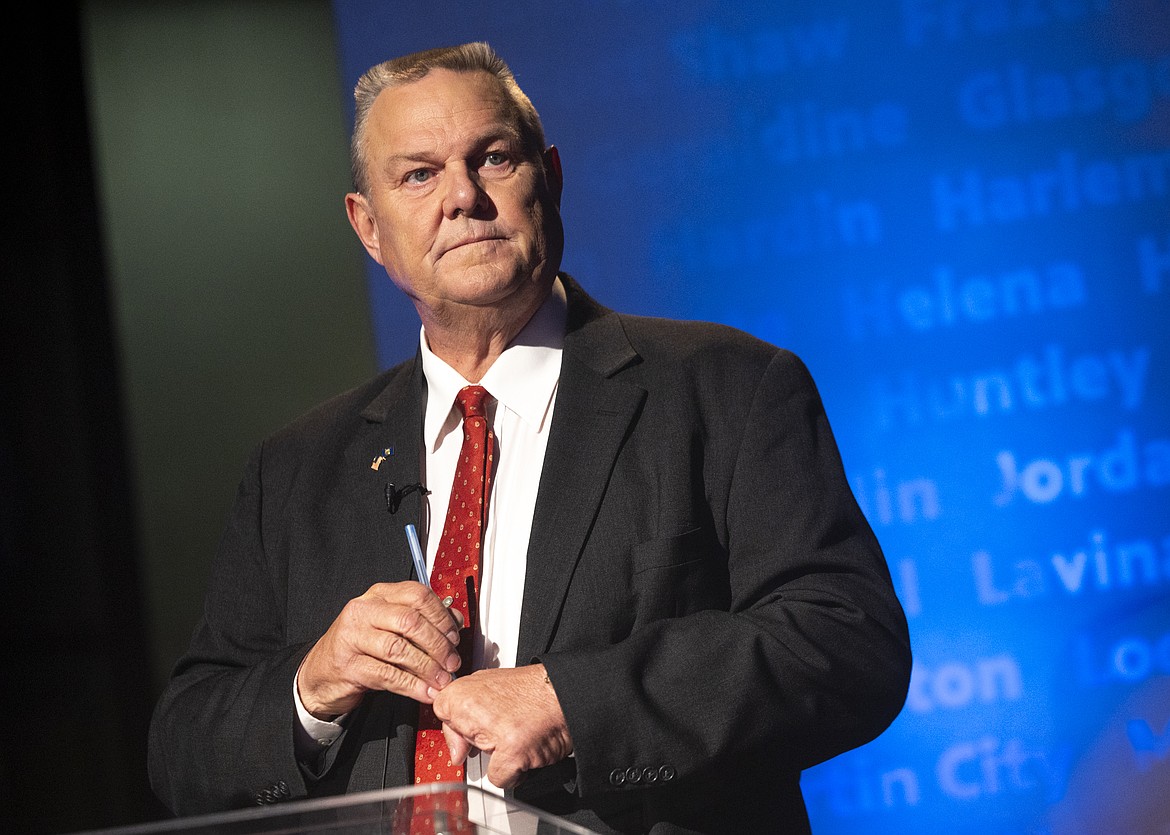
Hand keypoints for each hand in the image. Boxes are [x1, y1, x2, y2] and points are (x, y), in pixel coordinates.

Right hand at [297, 582, 462, 718]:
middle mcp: (364, 610)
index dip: (441, 616)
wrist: (322, 673)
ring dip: (427, 667)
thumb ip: (423, 620)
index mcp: (379, 595)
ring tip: (442, 680)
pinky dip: (411, 685)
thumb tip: (455, 620)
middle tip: (452, 662)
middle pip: (410, 621)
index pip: (417, 594)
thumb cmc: (362, 647)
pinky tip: (425, 692)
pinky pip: (387, 675)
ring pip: (399, 648)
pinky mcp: (349, 665)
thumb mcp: (392, 627)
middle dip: (438, 644)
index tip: (454, 636)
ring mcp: (353, 636)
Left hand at [431, 664, 572, 788]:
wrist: (568, 693)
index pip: (441, 712)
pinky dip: (514, 772)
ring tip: (519, 733)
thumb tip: (455, 750)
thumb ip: (466, 710)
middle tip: (504, 724)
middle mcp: (473, 708)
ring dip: (498, 754)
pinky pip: (499, 778)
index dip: (458, 724)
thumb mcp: (492, 687)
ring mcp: (492, 733)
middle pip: (460, 741)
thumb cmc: (535, 691)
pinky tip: (526, 750)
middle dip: (481, 740)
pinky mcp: (511, 753)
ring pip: (481, 760)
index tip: (473, 724)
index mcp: (465, 689)